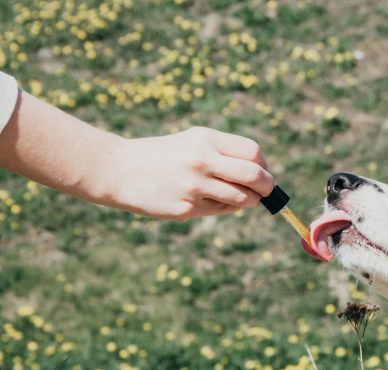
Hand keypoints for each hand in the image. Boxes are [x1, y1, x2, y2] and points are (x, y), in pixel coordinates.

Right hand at [0, 92, 274, 220]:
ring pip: (241, 199)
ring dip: (247, 201)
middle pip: (255, 177)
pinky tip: (205, 200)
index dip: (264, 166)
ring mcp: (194, 187)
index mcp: (205, 140)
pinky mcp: (186, 209)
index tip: (264, 174)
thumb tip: (263, 176)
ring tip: (233, 196)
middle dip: (267, 188)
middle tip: (266, 193)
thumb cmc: (164, 156)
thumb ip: (225, 154)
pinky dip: (221, 207)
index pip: (253, 153)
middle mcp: (202, 161)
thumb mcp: (193, 142)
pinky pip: (219, 211)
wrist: (120, 170)